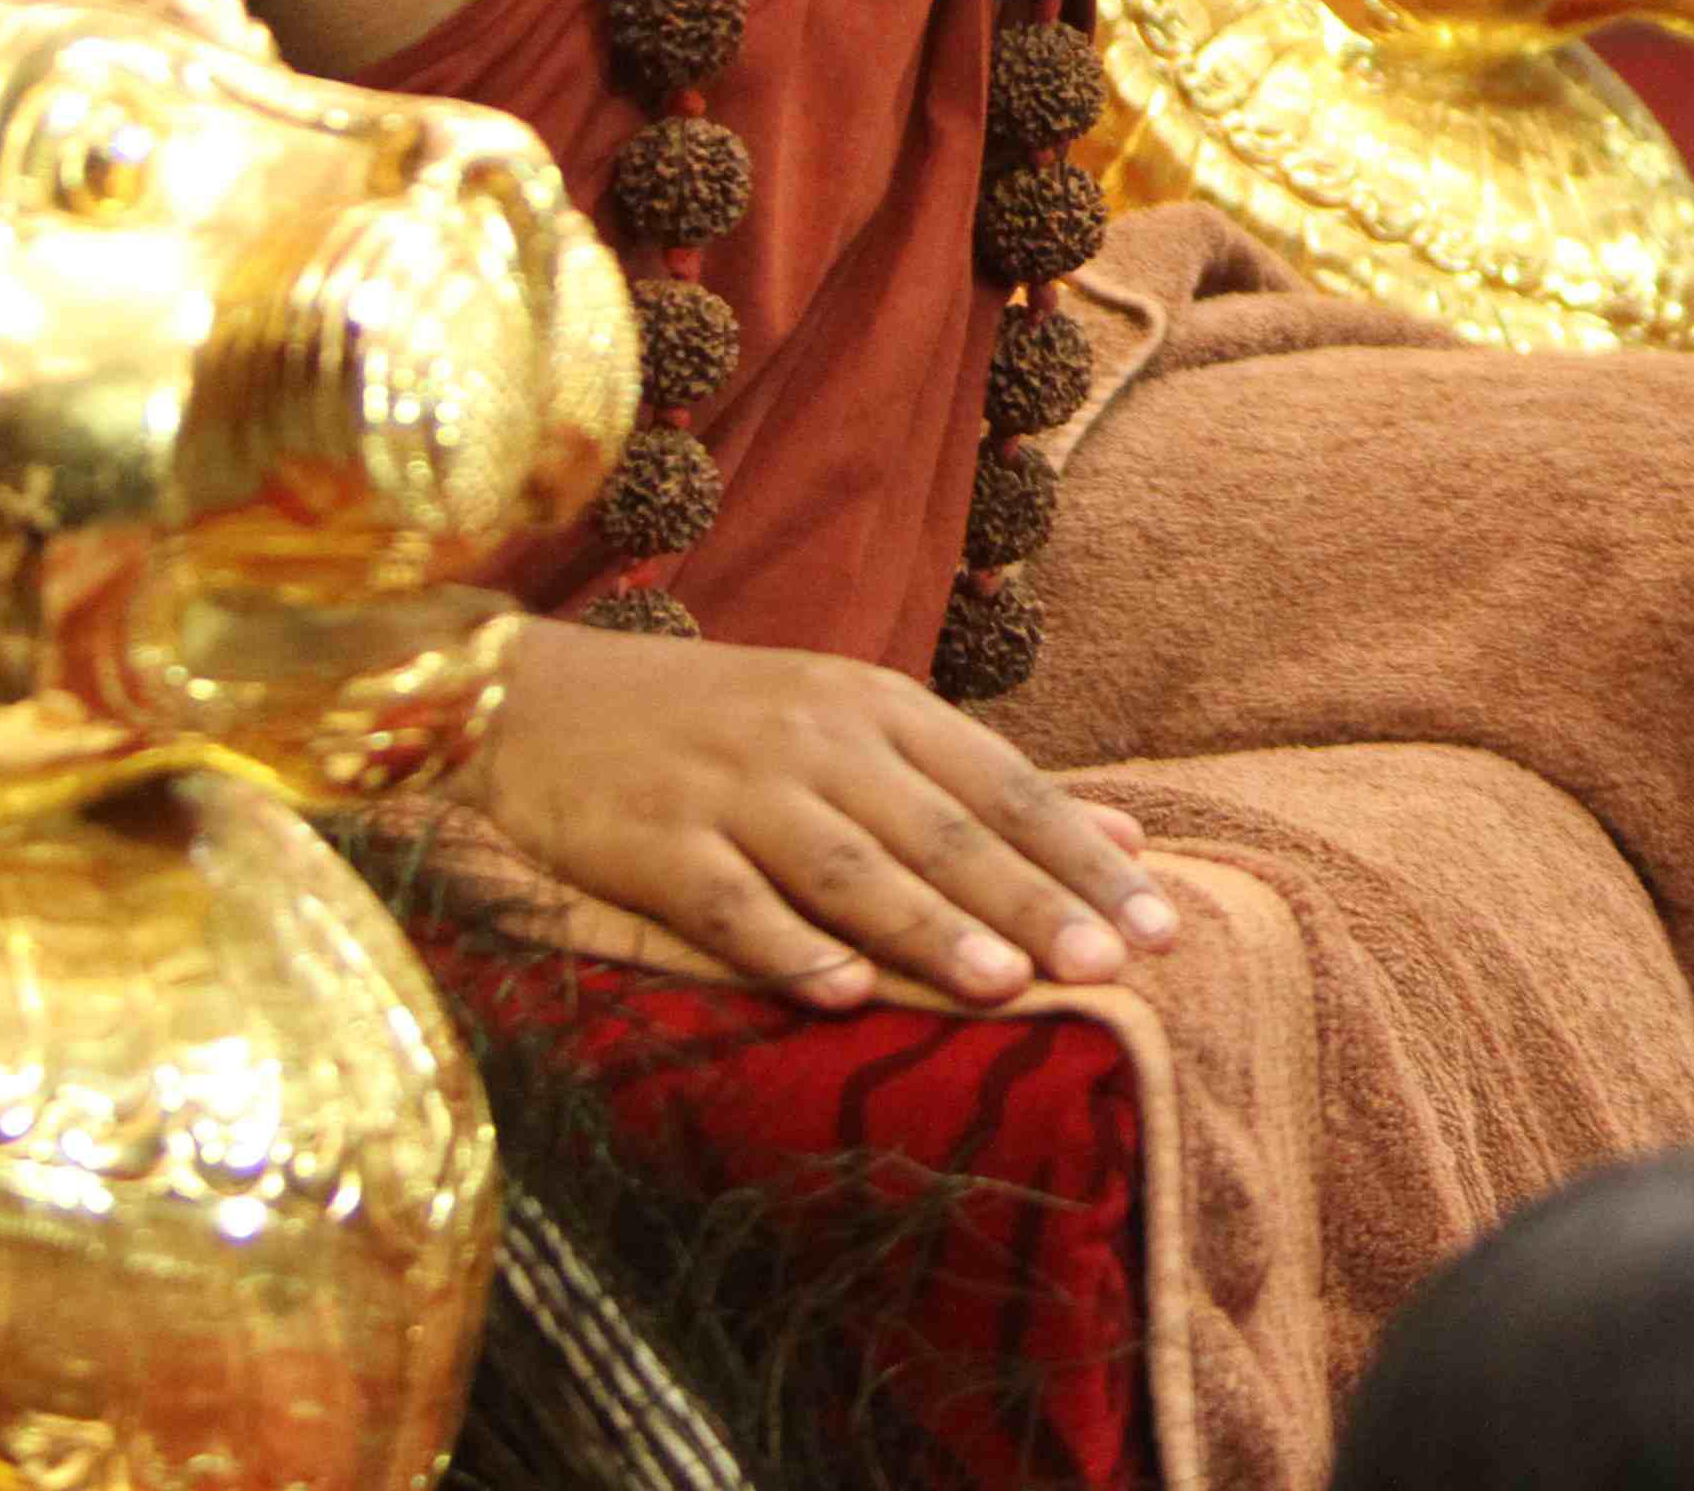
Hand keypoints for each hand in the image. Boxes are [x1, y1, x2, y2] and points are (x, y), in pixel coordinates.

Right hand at [460, 619, 1179, 1010]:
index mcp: (878, 706)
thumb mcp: (858, 727)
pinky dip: (783, 947)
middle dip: (1033, 900)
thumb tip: (1127, 835)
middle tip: (1114, 966)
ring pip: (848, 867)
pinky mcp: (648, 841)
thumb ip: (982, 785)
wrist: (531, 698)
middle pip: (943, 830)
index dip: (1084, 855)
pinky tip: (837, 994)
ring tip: (1007, 985)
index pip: (1005, 785)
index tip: (1162, 921)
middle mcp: (816, 740)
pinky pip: (724, 901)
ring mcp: (731, 789)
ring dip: (929, 928)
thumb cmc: (720, 725)